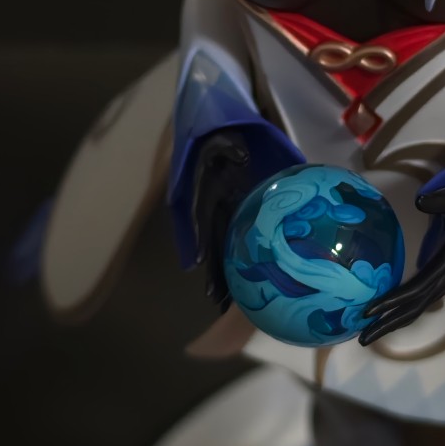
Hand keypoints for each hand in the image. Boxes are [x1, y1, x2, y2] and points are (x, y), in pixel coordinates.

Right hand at [190, 131, 259, 311]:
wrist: (219, 145)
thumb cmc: (221, 143)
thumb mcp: (224, 140)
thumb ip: (230, 148)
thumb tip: (242, 156)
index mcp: (207, 194)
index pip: (203, 219)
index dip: (202, 239)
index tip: (201, 260)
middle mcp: (212, 211)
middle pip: (211, 244)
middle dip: (212, 270)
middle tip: (214, 298)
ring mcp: (222, 218)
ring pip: (222, 251)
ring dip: (222, 276)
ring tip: (224, 305)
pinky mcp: (234, 221)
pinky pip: (235, 246)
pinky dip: (237, 267)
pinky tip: (243, 289)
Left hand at [358, 174, 444, 345]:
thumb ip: (441, 200)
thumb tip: (420, 202)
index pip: (418, 287)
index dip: (394, 300)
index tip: (369, 311)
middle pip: (417, 306)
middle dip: (390, 322)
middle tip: (363, 338)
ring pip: (421, 304)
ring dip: (396, 319)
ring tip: (371, 331)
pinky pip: (424, 295)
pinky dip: (406, 307)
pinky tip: (391, 311)